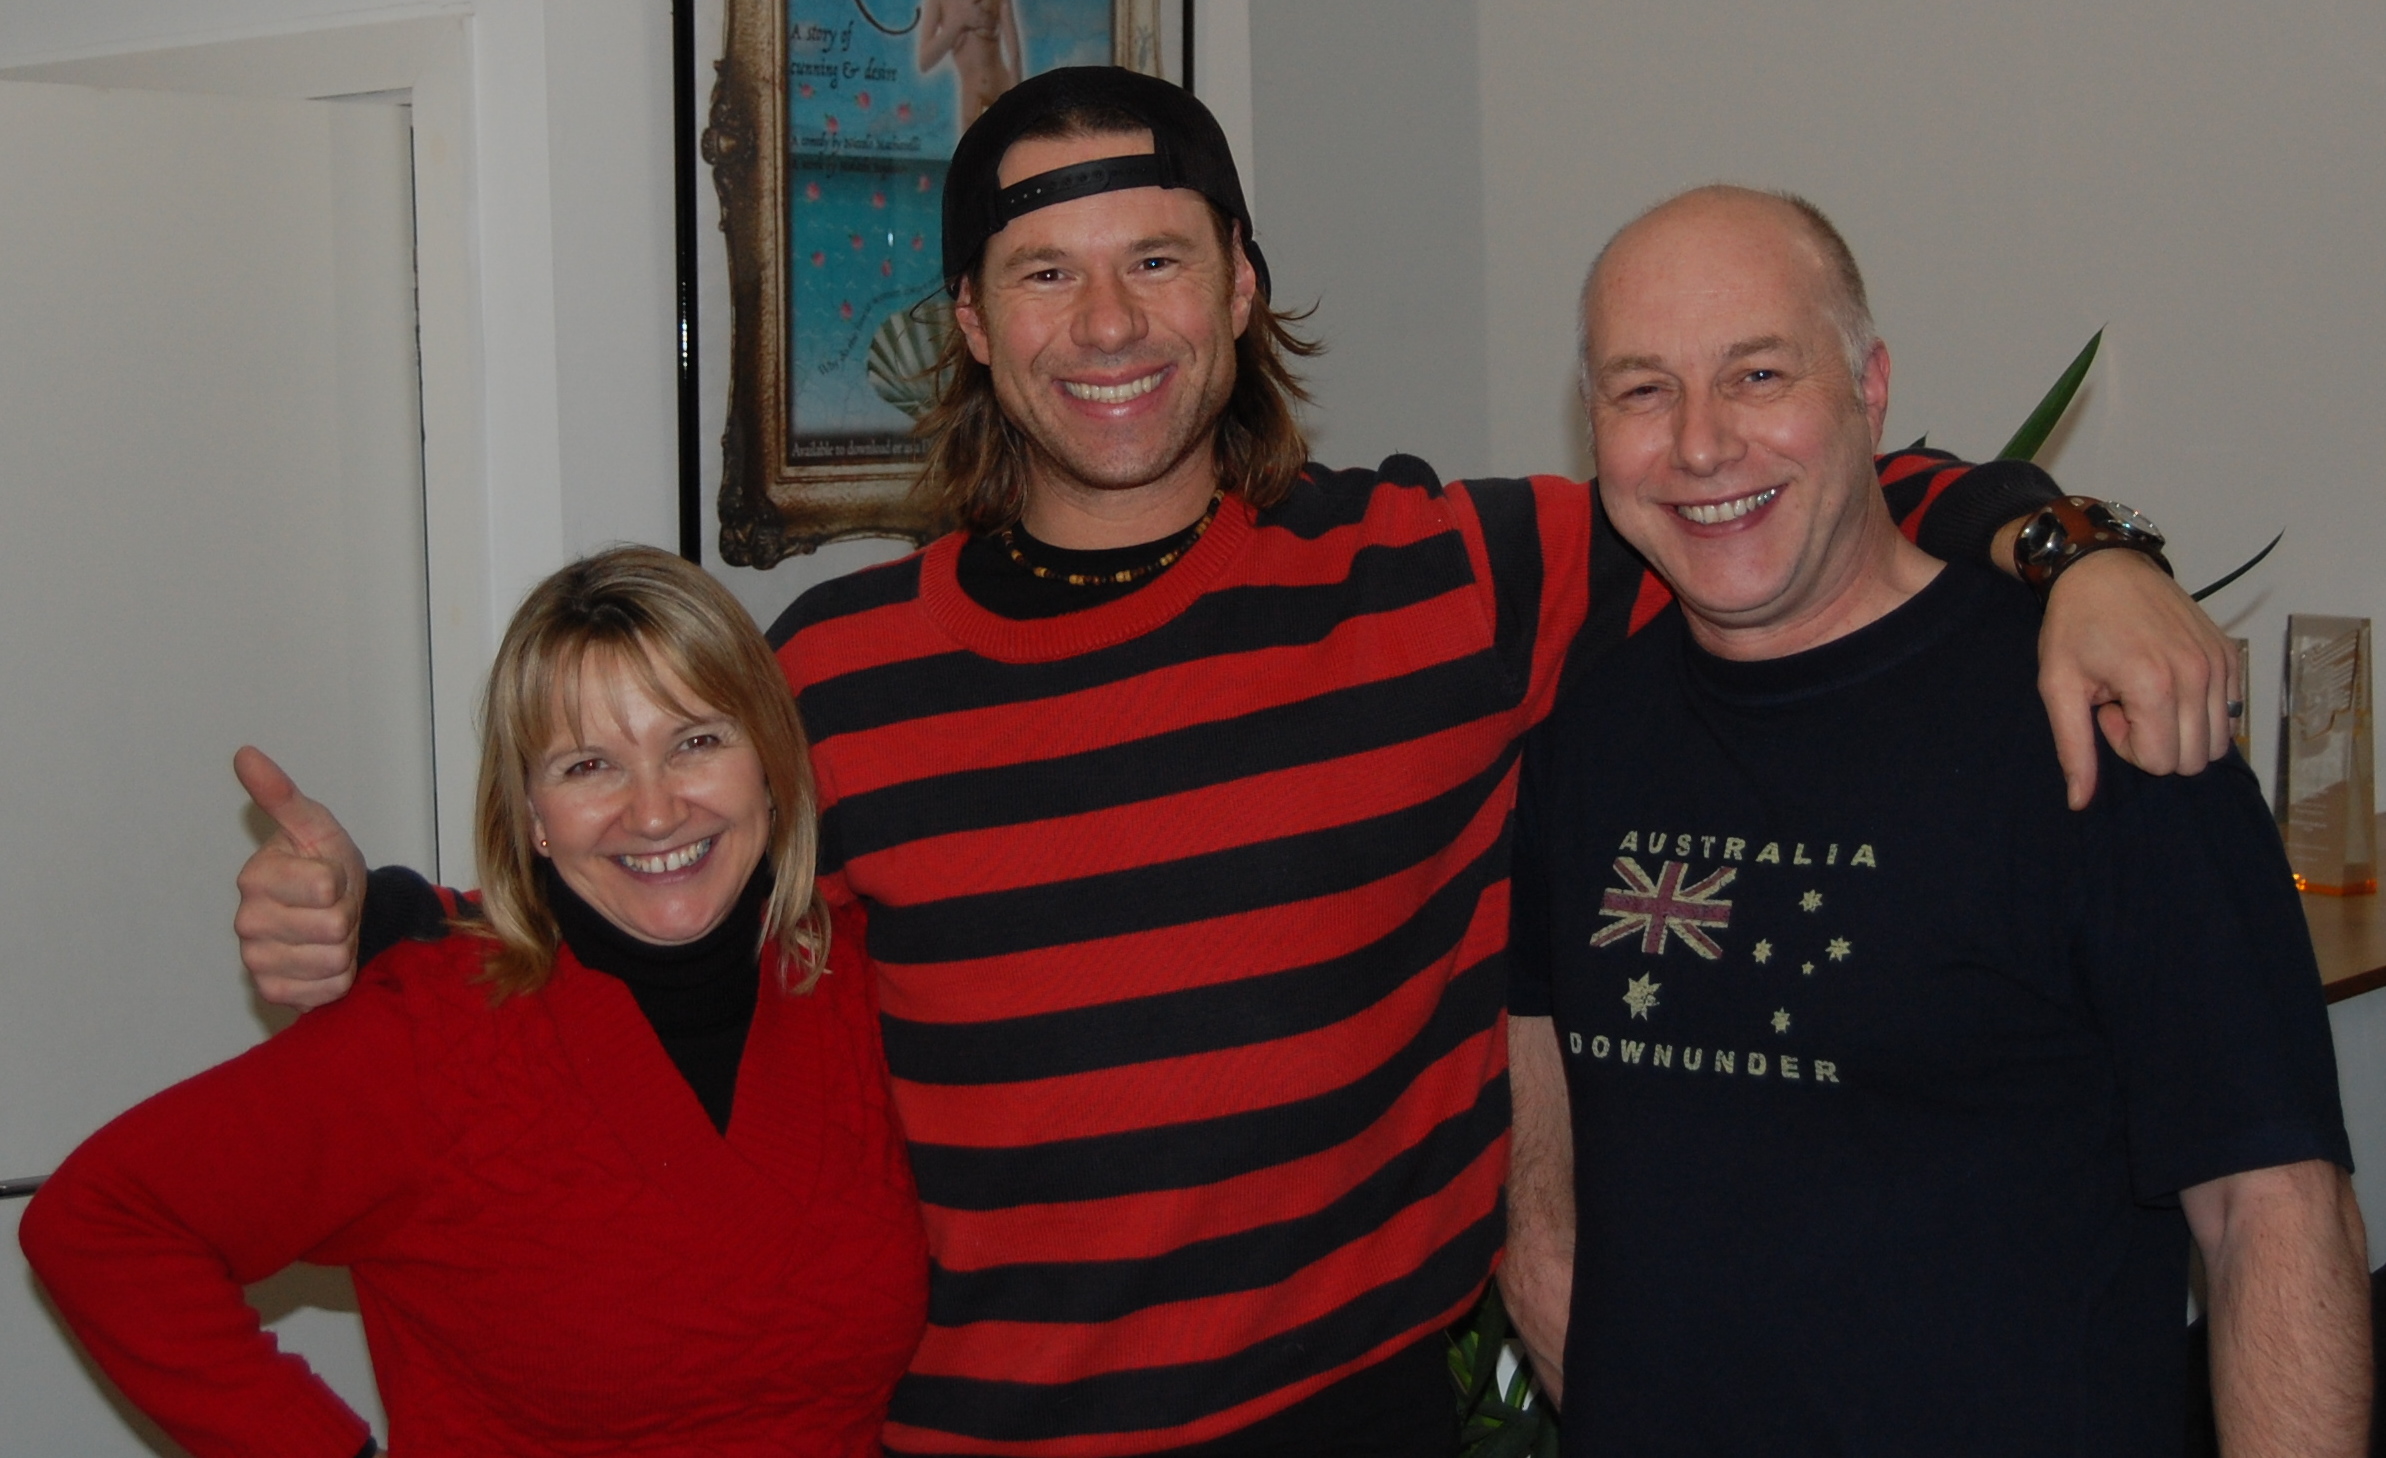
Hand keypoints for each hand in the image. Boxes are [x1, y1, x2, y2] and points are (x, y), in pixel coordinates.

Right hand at [232, 747, 365, 1008]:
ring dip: (344, 947)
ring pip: (334, 961)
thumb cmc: (323, 863)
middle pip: (334, 927)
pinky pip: (326, 990)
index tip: (331, 877)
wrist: (331, 912)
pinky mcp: (272, 991)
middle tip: (333, 907)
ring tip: (329, 932)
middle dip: (346, 916)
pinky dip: (337, 978)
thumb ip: (282, 795)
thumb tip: (246, 754)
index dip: (343, 883)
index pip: (327, 886)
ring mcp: (257, 960)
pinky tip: (321, 960)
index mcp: (256, 877)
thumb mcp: (315, 827)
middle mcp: (247, 921)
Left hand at [2036, 550, 2235, 809]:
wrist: (2104, 568)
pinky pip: (2230, 712)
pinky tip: (2168, 682)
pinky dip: (2201, 711)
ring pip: (2219, 742)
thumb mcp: (2059, 686)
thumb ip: (2074, 749)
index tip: (2108, 710)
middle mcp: (2198, 675)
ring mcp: (2221, 663)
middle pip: (2194, 759)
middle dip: (2156, 743)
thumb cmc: (2075, 625)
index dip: (2128, 747)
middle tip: (2127, 705)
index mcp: (2155, 685)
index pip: (2162, 762)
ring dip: (2180, 729)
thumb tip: (2079, 803)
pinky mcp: (2231, 654)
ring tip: (2146, 694)